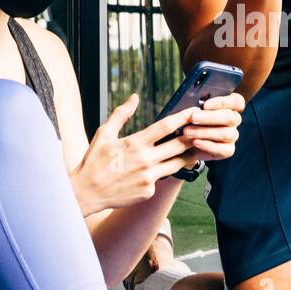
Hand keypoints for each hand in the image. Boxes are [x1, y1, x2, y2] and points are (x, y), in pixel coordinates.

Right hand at [70, 94, 199, 215]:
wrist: (86, 192)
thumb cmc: (94, 161)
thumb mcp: (104, 134)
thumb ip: (121, 114)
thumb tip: (134, 97)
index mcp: (135, 143)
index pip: (165, 127)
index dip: (182, 117)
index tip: (194, 111)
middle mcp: (145, 160)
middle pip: (178, 145)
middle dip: (193, 136)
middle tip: (203, 129)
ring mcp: (148, 178)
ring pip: (177, 164)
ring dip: (189, 155)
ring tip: (197, 148)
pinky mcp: (148, 191)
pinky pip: (161, 179)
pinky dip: (164, 172)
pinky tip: (166, 167)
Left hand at [177, 92, 244, 162]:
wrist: (188, 142)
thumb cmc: (192, 120)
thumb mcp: (193, 110)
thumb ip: (196, 105)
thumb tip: (193, 106)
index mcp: (230, 105)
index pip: (237, 101)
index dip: (223, 102)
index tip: (205, 104)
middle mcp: (234, 120)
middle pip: (231, 117)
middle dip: (210, 117)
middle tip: (193, 118)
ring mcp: (232, 135)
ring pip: (227, 134)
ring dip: (205, 132)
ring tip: (188, 131)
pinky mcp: (228, 150)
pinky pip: (223, 149)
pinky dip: (208, 145)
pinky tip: (195, 142)